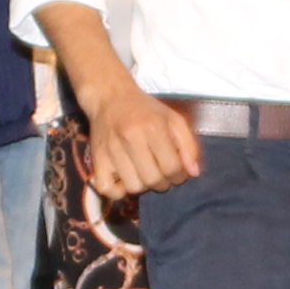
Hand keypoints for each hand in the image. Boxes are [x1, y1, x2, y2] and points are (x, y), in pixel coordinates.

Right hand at [76, 76, 202, 199]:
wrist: (110, 97)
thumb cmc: (146, 110)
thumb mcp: (173, 119)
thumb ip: (189, 145)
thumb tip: (193, 173)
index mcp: (154, 127)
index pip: (172, 167)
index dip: (180, 176)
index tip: (177, 172)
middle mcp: (132, 138)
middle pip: (153, 180)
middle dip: (163, 183)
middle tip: (161, 173)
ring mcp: (112, 149)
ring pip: (133, 187)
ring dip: (143, 187)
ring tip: (144, 174)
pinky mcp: (97, 158)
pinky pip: (107, 189)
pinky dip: (118, 191)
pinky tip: (125, 180)